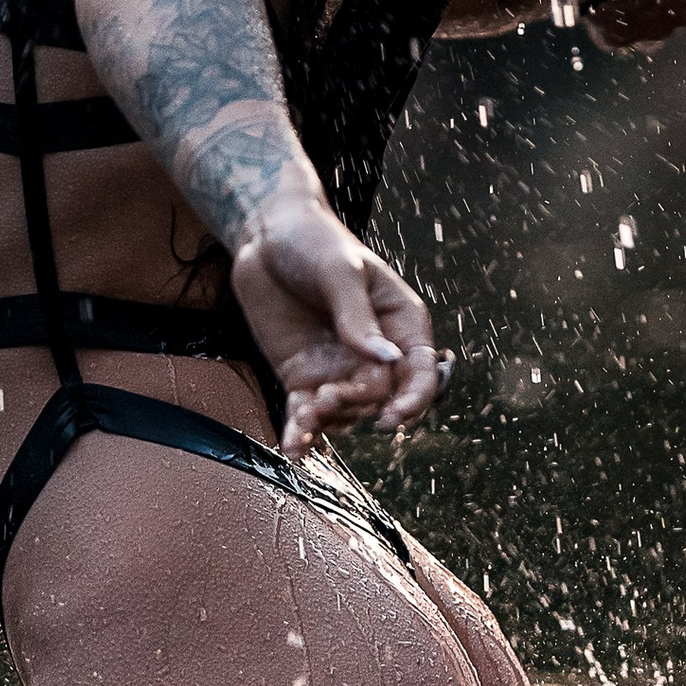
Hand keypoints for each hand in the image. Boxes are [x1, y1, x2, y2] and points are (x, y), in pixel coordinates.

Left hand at [230, 192, 443, 459]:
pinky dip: (303, 433)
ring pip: (347, 413)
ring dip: (329, 422)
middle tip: (325, 398)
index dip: (413, 400)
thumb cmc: (313, 241)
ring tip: (305, 416)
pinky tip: (294, 449)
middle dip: (357, 406)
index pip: (420, 370)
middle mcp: (376, 351)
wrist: (265, 236)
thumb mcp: (338, 272)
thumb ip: (358, 317)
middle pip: (380, 396)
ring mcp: (340, 367)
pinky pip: (308, 413)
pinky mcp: (304, 376)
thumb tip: (388, 360)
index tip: (392, 418)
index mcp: (401, 322)